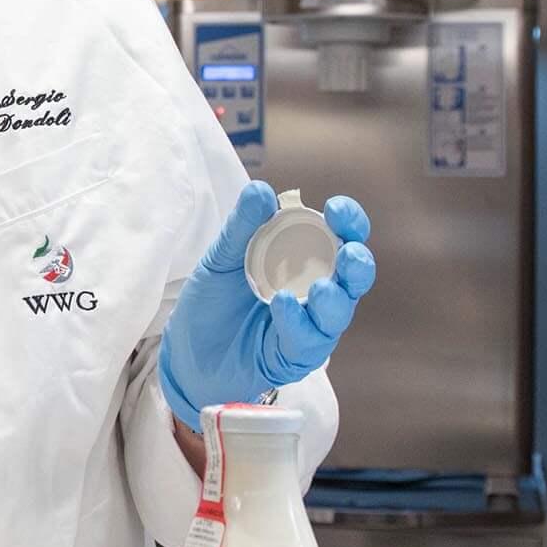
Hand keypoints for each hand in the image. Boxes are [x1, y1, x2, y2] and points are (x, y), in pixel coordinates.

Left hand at [157, 183, 375, 430]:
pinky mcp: (296, 355)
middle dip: (358, 263)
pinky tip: (281, 305)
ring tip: (319, 288)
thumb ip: (242, 226)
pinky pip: (308, 340)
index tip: (336, 209)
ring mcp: (311, 325)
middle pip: (355, 276)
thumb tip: (262, 190)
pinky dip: (297, 322)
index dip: (349, 222)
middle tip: (348, 253)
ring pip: (339, 313)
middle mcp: (317, 291)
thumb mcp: (221, 259)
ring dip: (334, 299)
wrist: (187, 351)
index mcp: (307, 260)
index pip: (342, 237)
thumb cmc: (213, 302)